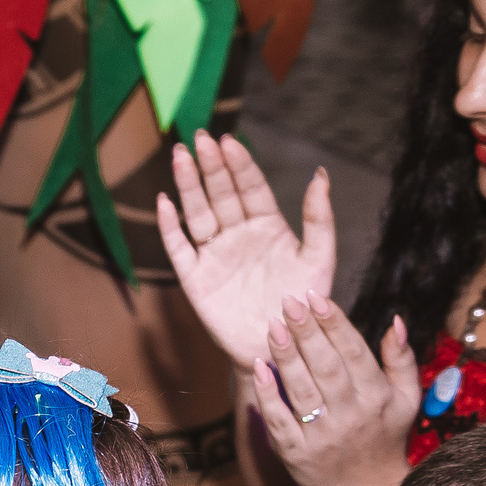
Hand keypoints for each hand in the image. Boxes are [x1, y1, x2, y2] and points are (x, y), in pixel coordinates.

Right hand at [156, 130, 337, 366]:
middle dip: (210, 166)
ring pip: (198, 213)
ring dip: (188, 185)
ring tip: (180, 156)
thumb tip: (320, 173)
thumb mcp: (320, 259)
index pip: (250, 187)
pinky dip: (170, 226)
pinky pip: (180, 248)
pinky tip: (165, 202)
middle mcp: (238, 235)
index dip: (240, 165)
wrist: (282, 347)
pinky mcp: (196, 279)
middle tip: (199, 138)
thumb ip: (319, 217)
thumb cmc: (305, 304)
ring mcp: (215, 255)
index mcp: (268, 226)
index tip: (229, 142)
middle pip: (221, 193)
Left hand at [249, 292, 419, 485]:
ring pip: (302, 389)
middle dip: (307, 332)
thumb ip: (402, 359)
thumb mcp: (406, 399)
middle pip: (326, 366)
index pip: (354, 352)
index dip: (335, 323)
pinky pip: (280, 420)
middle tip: (289, 302)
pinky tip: (259, 367)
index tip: (316, 297)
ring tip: (274, 326)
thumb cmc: (386, 436)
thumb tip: (396, 320)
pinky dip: (268, 394)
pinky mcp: (297, 454)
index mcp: (377, 397)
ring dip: (286, 355)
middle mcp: (352, 415)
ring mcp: (323, 436)